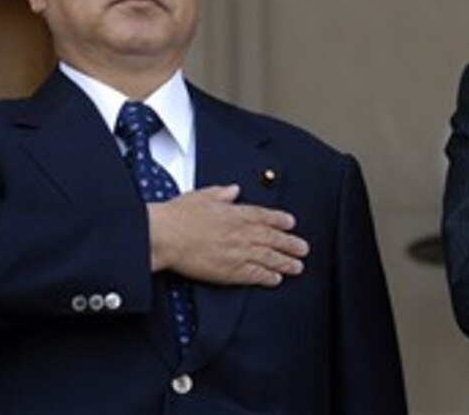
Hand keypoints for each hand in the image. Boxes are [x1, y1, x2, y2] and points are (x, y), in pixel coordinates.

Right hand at [146, 184, 309, 286]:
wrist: (164, 236)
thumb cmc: (178, 215)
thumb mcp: (202, 196)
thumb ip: (222, 194)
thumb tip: (234, 189)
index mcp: (235, 213)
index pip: (264, 216)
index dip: (280, 220)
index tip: (291, 223)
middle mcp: (241, 232)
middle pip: (272, 239)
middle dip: (290, 244)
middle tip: (303, 249)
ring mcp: (237, 252)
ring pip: (268, 257)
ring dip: (285, 262)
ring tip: (297, 266)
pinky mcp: (228, 271)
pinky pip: (254, 274)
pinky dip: (267, 276)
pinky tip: (276, 279)